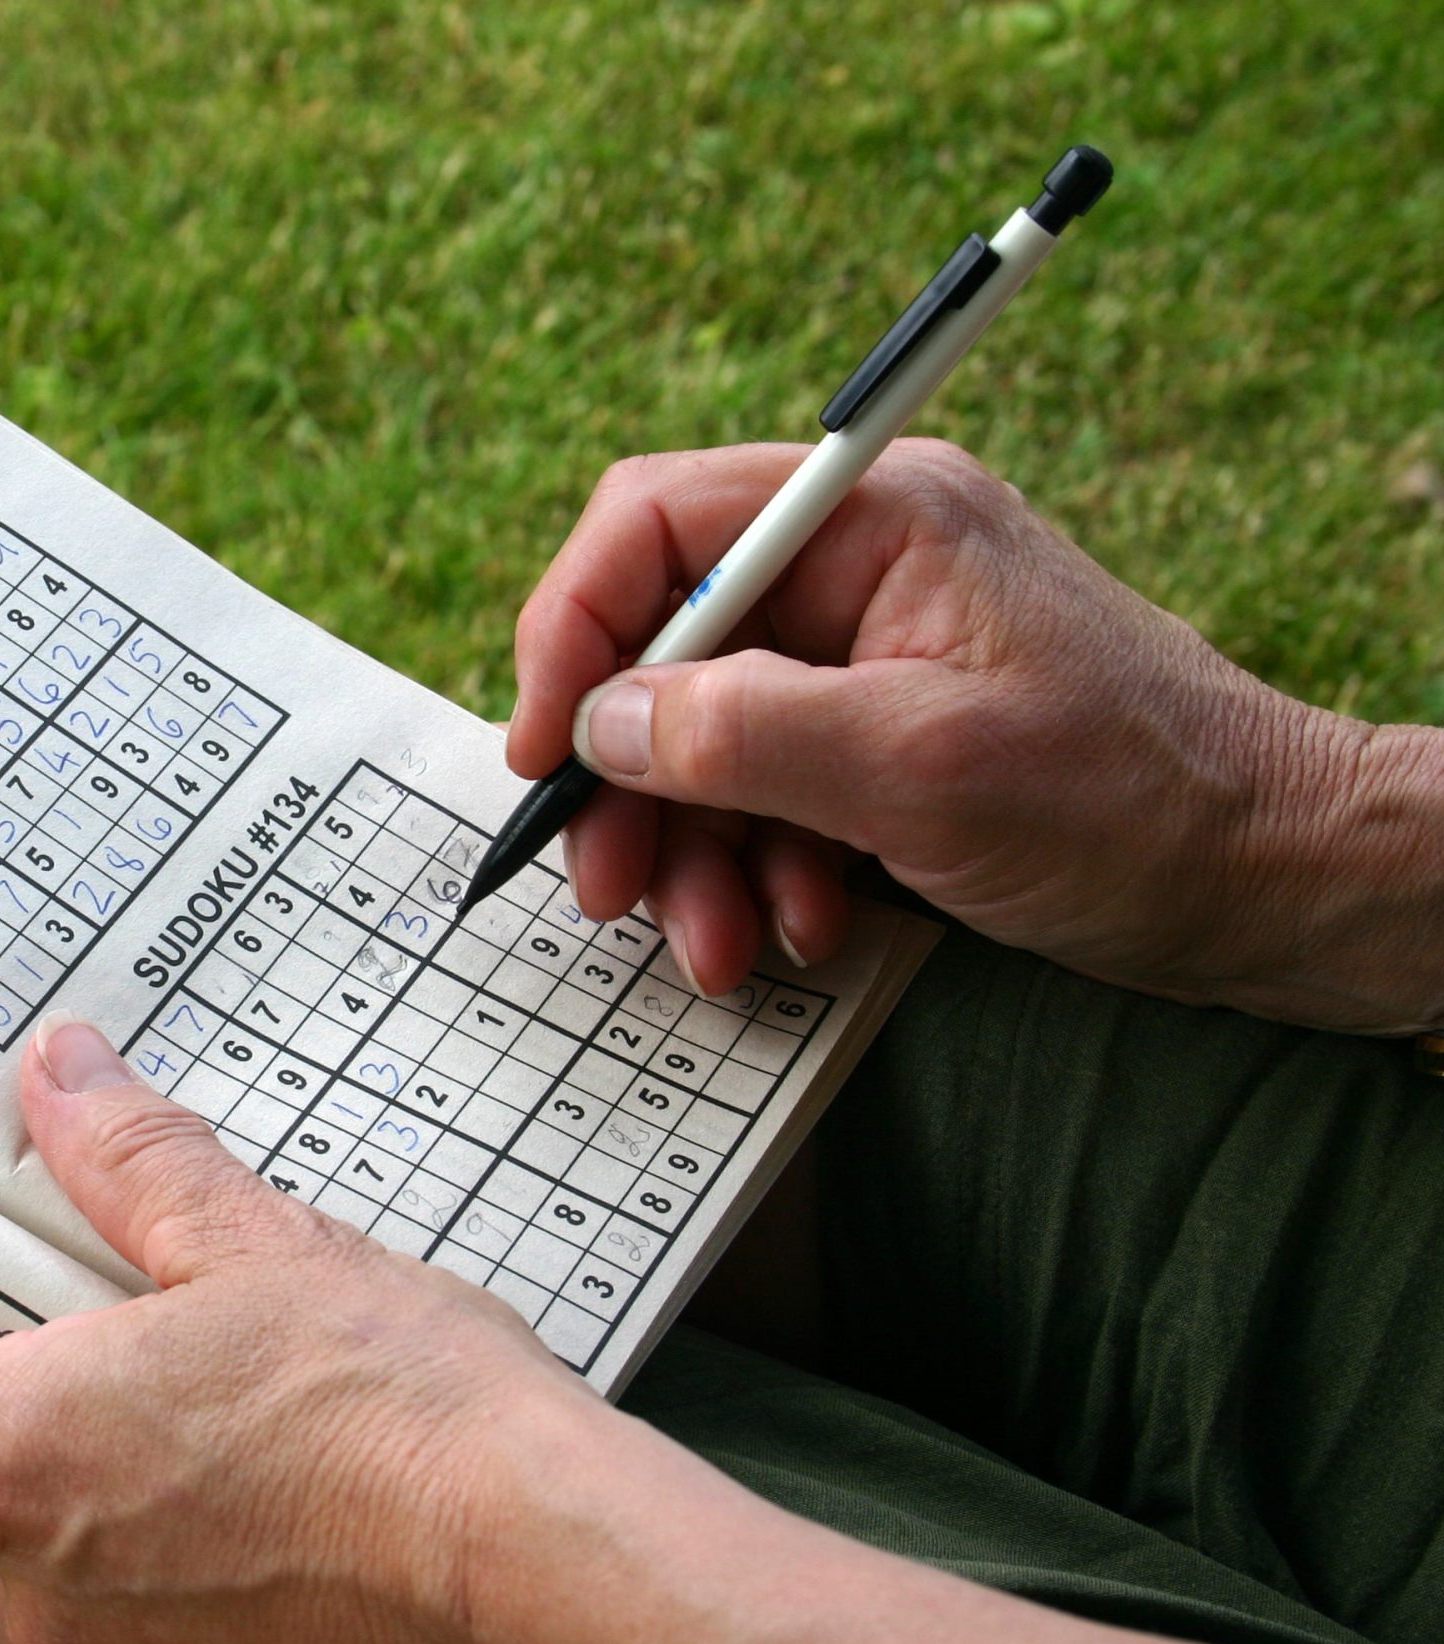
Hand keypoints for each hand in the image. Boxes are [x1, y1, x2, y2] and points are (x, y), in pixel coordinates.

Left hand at [0, 1023, 1434, 1643]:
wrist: (614, 1622)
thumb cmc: (453, 1426)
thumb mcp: (294, 1245)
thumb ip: (150, 1153)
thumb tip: (57, 1053)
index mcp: (18, 1460)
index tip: (48, 1295)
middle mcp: (32, 1612)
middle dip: (59, 1433)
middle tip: (197, 1371)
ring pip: (65, 1607)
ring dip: (140, 1537)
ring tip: (290, 1462)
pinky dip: (217, 1631)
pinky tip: (340, 1565)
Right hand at [506, 440, 1443, 1030]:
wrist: (1278, 886)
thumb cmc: (1136, 807)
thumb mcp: (922, 770)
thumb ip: (745, 735)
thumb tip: (599, 725)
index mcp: (874, 518)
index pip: (656, 525)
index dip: (573, 631)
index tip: (546, 752)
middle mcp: (860, 567)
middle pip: (665, 646)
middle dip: (633, 779)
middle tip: (611, 887)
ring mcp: (872, 654)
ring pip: (706, 736)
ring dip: (693, 848)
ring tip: (716, 944)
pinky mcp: (885, 735)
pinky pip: (769, 789)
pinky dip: (759, 865)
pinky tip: (794, 930)